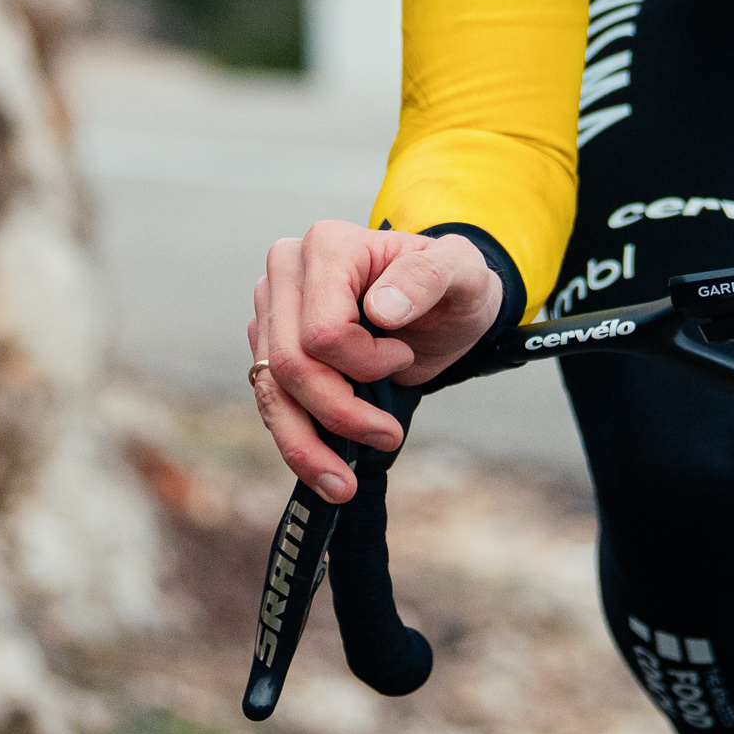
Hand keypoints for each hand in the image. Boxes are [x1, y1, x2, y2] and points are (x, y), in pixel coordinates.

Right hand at [247, 223, 499, 501]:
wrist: (443, 306)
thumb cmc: (452, 285)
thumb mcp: (463, 271)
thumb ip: (429, 276)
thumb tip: (382, 309)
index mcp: (328, 246)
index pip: (323, 330)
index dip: (364, 363)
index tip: (404, 356)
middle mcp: (287, 272)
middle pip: (291, 365)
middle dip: (339, 413)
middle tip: (389, 434)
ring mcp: (272, 311)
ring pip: (272, 392)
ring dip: (307, 447)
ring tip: (343, 487)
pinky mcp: (270, 347)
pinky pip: (271, 405)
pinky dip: (298, 445)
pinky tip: (328, 474)